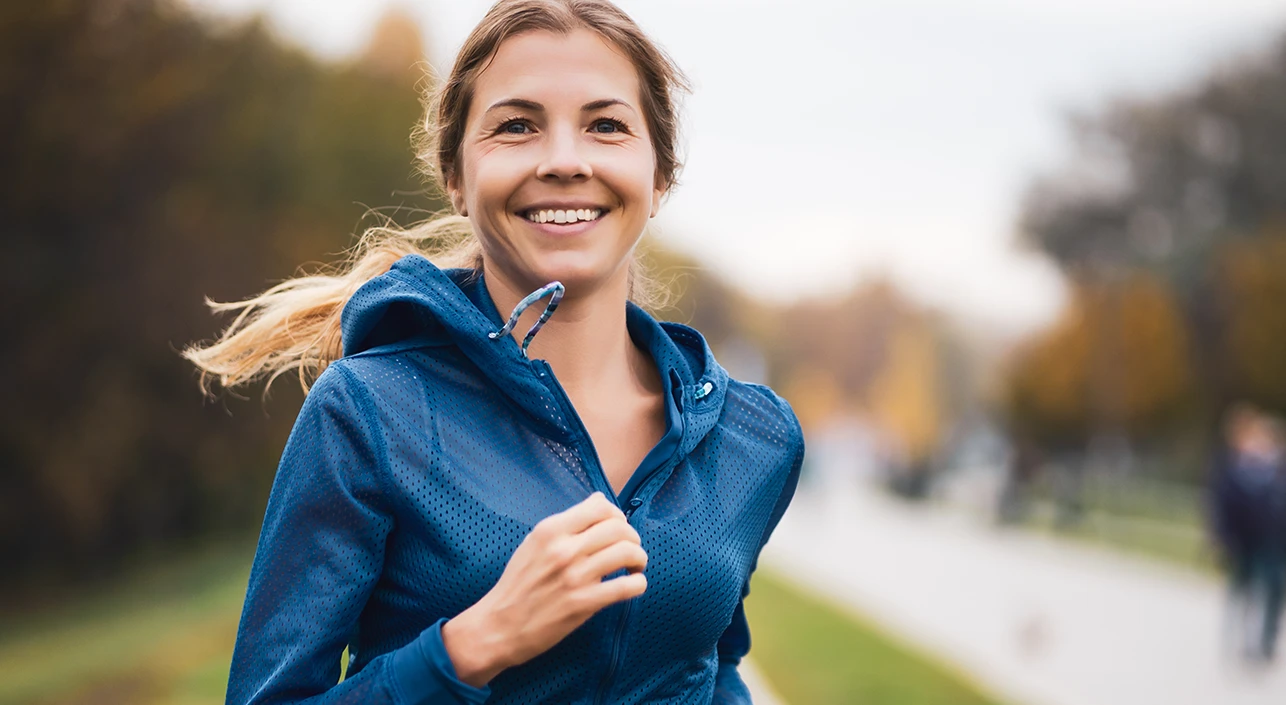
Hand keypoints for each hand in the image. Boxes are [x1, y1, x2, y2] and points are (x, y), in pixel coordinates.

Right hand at [441, 492, 647, 686]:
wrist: (498, 626)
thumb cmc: (517, 584)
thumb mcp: (533, 543)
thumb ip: (567, 523)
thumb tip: (599, 500)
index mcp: (550, 530)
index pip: (600, 506)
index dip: (617, 515)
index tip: (617, 527)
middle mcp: (564, 549)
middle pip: (620, 527)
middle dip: (632, 537)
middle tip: (631, 549)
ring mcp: (575, 576)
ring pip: (628, 552)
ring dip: (639, 558)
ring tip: (634, 567)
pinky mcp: (584, 603)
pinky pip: (628, 586)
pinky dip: (638, 583)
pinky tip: (632, 585)